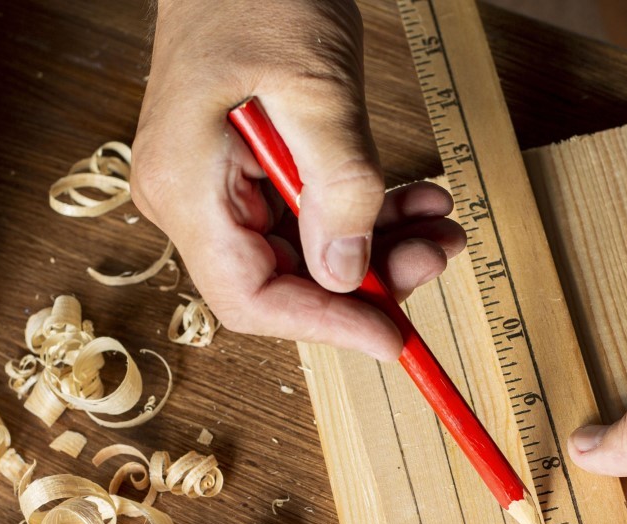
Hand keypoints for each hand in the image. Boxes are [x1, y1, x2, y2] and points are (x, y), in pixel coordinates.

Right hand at [132, 0, 465, 360]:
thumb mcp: (313, 83)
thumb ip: (337, 181)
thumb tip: (345, 272)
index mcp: (185, 187)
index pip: (250, 299)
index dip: (326, 327)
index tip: (393, 336)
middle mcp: (192, 199)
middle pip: (284, 284)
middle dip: (369, 281)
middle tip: (438, 254)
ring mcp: (219, 188)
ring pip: (307, 254)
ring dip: (381, 248)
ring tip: (441, 225)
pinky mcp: (250, 172)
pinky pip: (311, 216)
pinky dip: (368, 214)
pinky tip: (418, 201)